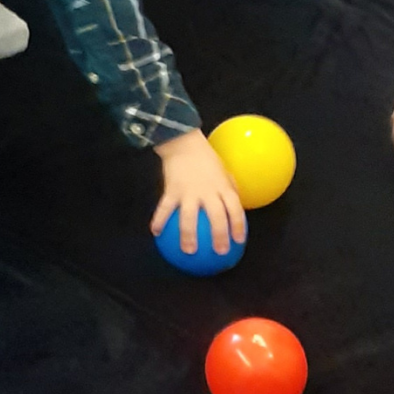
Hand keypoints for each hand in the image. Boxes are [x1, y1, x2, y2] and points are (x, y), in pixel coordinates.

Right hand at [149, 129, 247, 255]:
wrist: (183, 142)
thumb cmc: (205, 157)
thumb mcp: (223, 170)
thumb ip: (228, 187)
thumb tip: (235, 206)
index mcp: (222, 186)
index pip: (234, 208)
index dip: (238, 225)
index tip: (238, 241)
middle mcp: (208, 191)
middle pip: (216, 217)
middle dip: (219, 236)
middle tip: (220, 252)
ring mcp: (189, 191)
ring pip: (189, 217)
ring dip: (188, 236)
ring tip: (188, 251)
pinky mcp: (172, 190)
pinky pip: (165, 208)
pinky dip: (159, 220)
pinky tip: (155, 232)